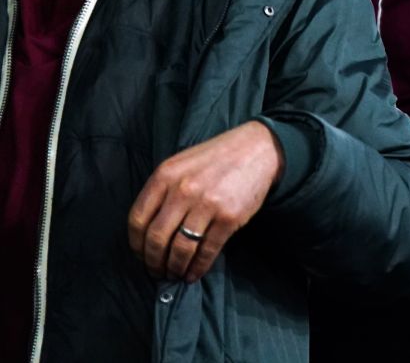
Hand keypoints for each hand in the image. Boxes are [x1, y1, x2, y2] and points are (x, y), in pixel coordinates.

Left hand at [126, 121, 281, 281]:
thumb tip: (148, 230)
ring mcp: (207, 204)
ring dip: (174, 267)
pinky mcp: (229, 217)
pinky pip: (207, 250)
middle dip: (153, 261)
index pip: (137, 220)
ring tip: (175, 274)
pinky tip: (194, 273)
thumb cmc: (216, 158)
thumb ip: (162, 191)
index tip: (141, 255)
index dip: (136, 244)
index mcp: (164, 176)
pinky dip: (198, 267)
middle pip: (156, 238)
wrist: (258, 149)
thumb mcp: (181, 165)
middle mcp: (182, 190)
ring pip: (180, 248)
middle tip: (157, 271)